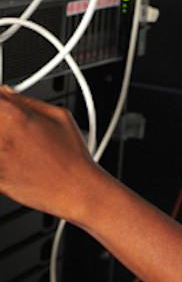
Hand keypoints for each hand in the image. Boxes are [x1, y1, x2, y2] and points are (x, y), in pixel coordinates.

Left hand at [0, 86, 98, 220]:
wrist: (74, 189)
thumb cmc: (72, 155)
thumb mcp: (59, 115)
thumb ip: (27, 101)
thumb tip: (7, 92)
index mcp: (16, 116)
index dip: (0, 99)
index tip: (3, 102)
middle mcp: (2, 136)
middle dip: (0, 120)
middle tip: (9, 125)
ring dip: (1, 138)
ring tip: (15, 144)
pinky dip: (2, 158)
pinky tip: (13, 159)